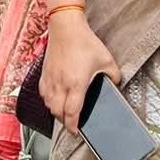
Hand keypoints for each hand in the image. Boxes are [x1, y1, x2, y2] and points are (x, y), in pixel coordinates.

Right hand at [39, 11, 120, 132]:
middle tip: (72, 124)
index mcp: (76, 84)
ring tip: (64, 113)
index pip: (72, 112)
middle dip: (65, 121)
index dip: (73, 126)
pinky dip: (48, 100)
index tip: (76, 132)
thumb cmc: (84, 41)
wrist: (65, 27)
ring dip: (56, 112)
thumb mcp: (106, 60)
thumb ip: (114, 75)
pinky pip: (43, 93)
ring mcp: (51, 79)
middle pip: (58, 112)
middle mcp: (61, 84)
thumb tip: (115, 84)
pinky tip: (53, 99)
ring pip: (49, 104)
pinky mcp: (44, 73)